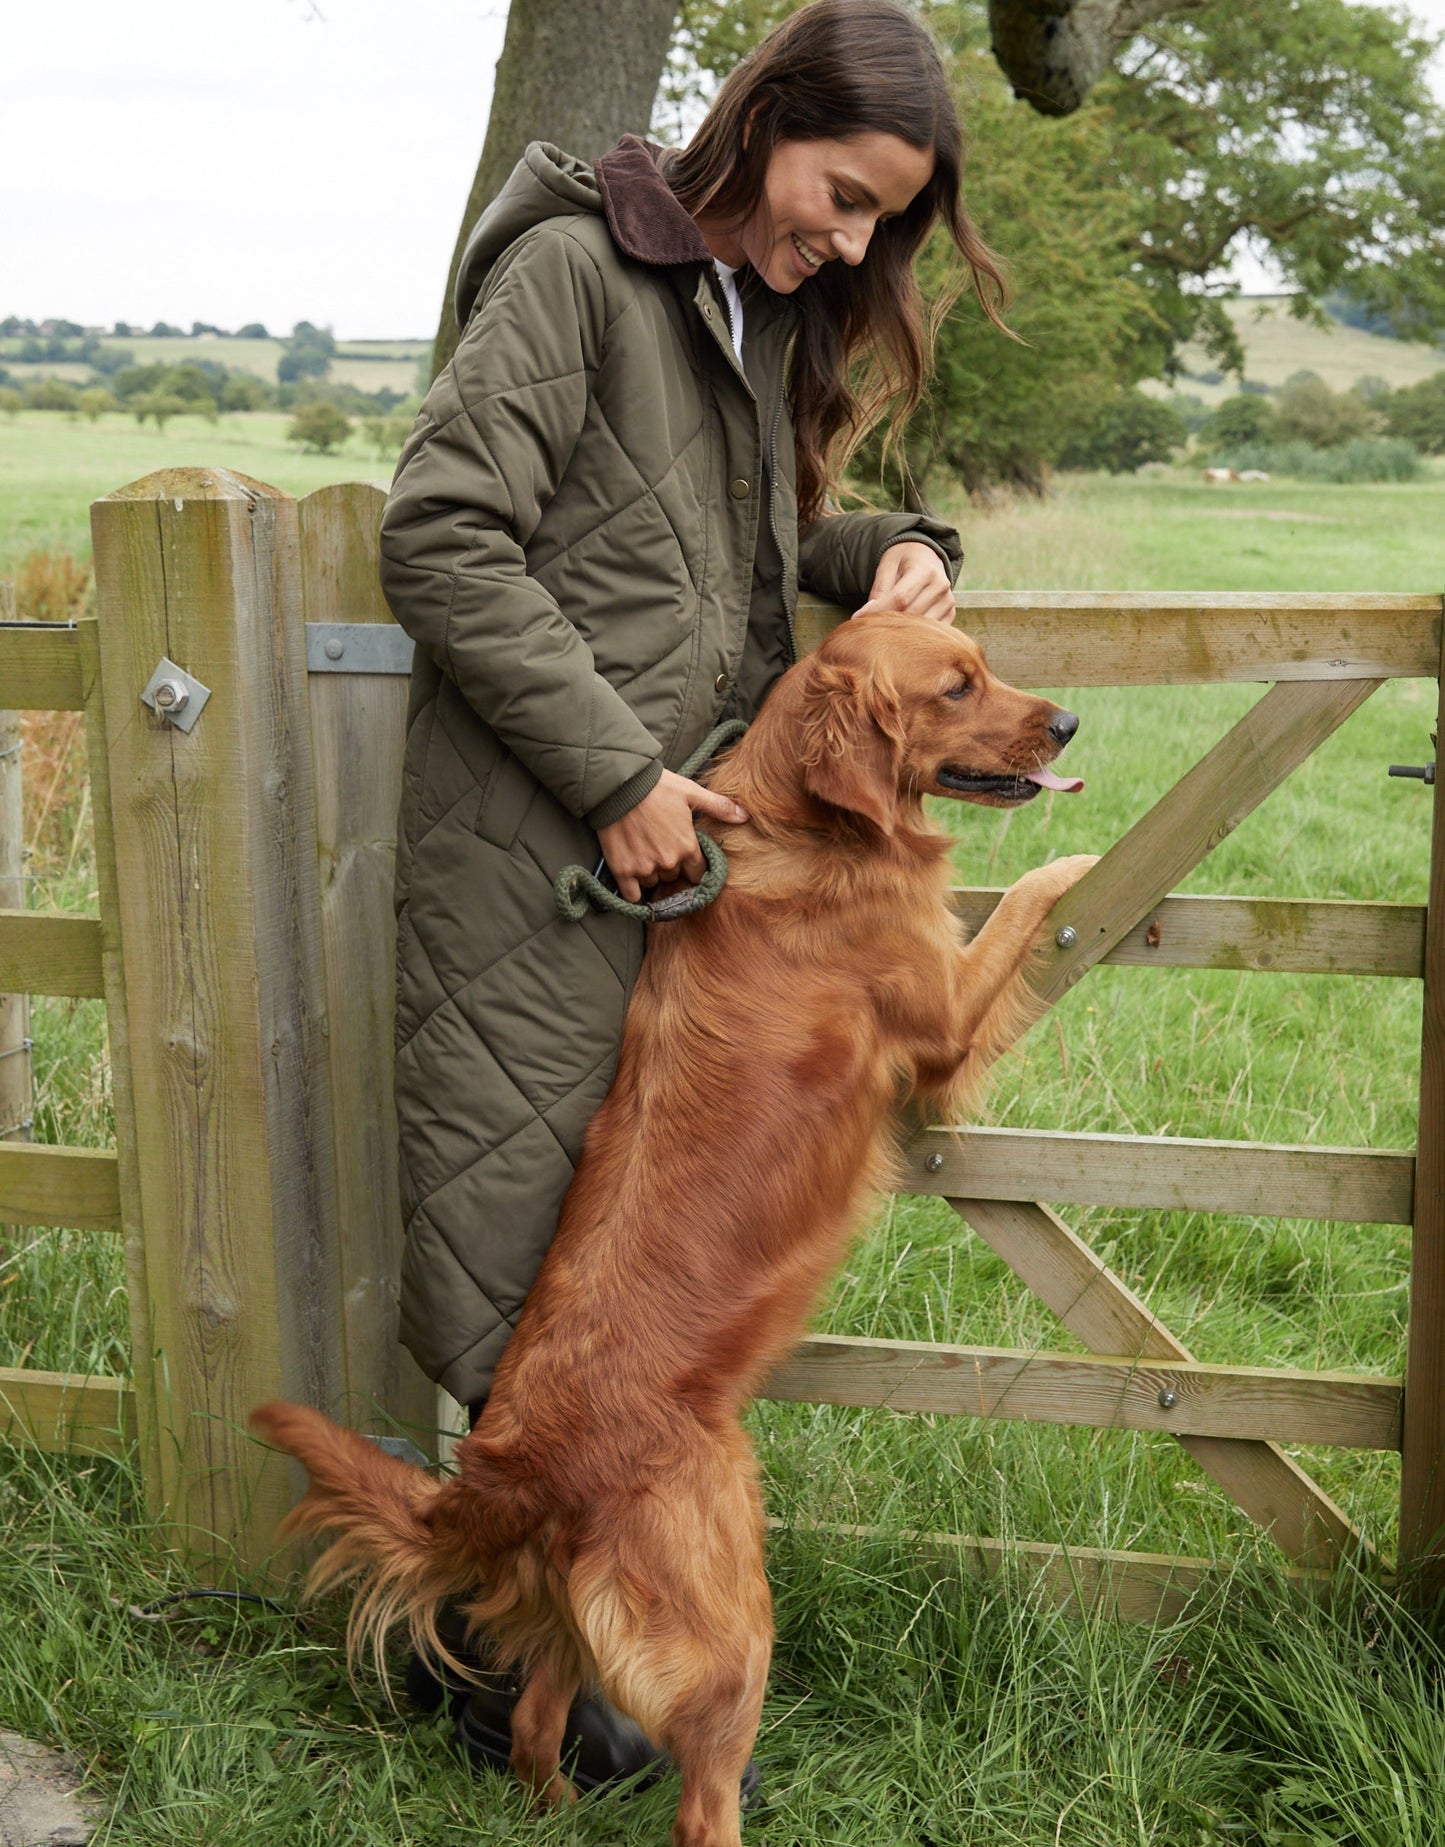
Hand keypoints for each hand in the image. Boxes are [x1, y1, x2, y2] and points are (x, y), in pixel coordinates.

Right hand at [597, 769, 749, 903]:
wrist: (617, 784)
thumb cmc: (656, 786)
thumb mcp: (691, 792)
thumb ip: (719, 807)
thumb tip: (746, 816)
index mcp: (687, 847)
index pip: (698, 873)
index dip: (693, 866)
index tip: (686, 858)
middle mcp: (668, 862)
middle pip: (675, 877)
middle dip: (671, 866)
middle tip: (661, 848)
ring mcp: (644, 868)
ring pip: (654, 882)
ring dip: (652, 873)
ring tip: (644, 853)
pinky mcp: (622, 871)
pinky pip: (632, 895)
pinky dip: (633, 890)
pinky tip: (632, 877)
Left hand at [854, 541, 954, 624]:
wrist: (926, 557)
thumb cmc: (903, 561)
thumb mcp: (887, 566)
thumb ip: (878, 590)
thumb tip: (864, 617)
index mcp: (924, 569)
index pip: (901, 598)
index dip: (879, 611)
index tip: (858, 620)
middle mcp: (941, 585)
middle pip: (911, 614)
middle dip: (887, 622)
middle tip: (869, 627)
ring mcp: (948, 601)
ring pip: (922, 627)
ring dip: (901, 631)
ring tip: (885, 628)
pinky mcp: (951, 614)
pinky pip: (931, 632)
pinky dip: (915, 634)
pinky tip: (902, 630)